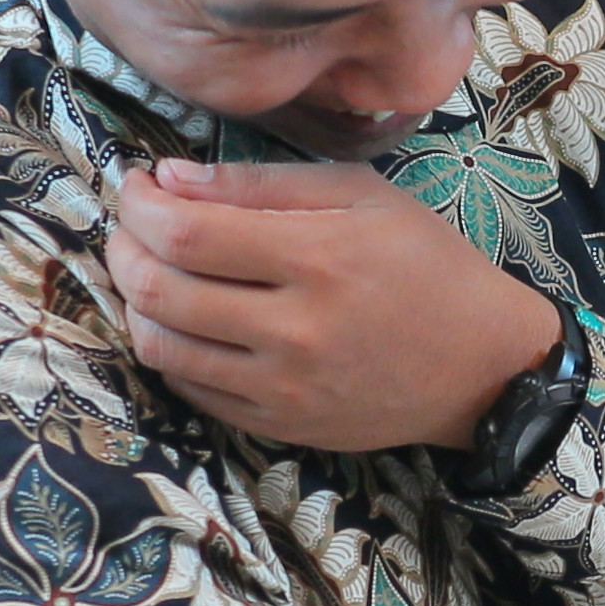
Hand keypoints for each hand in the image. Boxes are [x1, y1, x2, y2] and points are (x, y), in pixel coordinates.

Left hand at [106, 159, 563, 453]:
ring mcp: (284, 387)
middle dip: (123, 248)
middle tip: (131, 225)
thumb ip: (262, 184)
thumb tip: (169, 179)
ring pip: (160, 345)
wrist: (481, 365)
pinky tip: (182, 318)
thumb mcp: (362, 195)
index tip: (137, 186)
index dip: (139, 205)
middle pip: (159, 289)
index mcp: (318, 257)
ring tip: (145, 270)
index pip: (185, 233)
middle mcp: (295, 329)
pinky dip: (167, 347)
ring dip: (133, 300)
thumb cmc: (425, 264)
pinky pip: (189, 387)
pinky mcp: (280, 425)